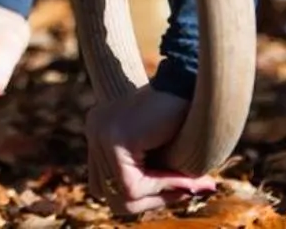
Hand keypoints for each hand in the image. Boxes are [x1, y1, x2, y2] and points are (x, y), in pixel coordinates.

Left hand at [83, 85, 219, 214]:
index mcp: (99, 130)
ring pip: (120, 193)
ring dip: (157, 195)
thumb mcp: (164, 152)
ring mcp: (100, 133)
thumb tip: (157, 204)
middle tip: (183, 192)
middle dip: (147, 201)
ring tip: (185, 184)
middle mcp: (94, 130)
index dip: (139, 196)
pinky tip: (182, 178)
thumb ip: (152, 177)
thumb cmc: (184, 114)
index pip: (103, 184)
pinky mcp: (115, 139)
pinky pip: (131, 184)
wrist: (191, 82)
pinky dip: (160, 187)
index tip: (177, 190)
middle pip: (105, 193)